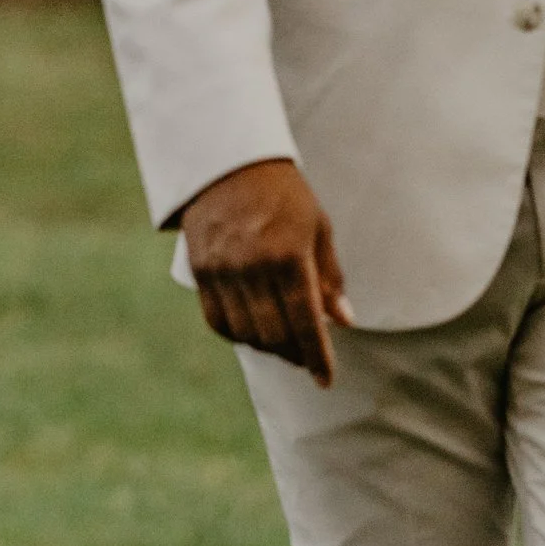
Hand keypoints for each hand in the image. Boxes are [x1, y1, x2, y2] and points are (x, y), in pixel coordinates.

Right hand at [179, 156, 352, 382]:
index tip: (326, 381)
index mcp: (289, 256)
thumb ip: (330, 278)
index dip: (317, 356)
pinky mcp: (201, 272)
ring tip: (284, 343)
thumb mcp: (319, 229)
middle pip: (274, 334)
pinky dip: (238, 335)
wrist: (229, 165)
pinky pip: (218, 321)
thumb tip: (343, 321)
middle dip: (294, 354)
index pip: (306, 321)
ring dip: (267, 347)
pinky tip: (254, 332)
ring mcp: (223, 271)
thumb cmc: (285, 196)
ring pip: (245, 333)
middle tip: (307, 357)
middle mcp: (253, 267)